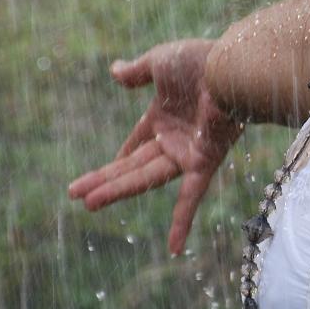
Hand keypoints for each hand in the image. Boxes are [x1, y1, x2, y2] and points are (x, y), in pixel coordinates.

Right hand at [67, 39, 243, 254]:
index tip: (102, 173)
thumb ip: (138, 71)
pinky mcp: (205, 161)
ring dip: (118, 191)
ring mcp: (189, 151)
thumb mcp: (161, 61)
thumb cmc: (202, 59)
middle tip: (76, 196)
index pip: (138, 142)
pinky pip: (193, 197)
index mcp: (166, 115)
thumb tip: (114, 71)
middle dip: (105, 180)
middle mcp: (176, 137)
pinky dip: (183, 221)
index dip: (120, 157)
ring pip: (148, 178)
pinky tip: (174, 248)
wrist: (232, 65)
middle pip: (135, 165)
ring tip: (89, 203)